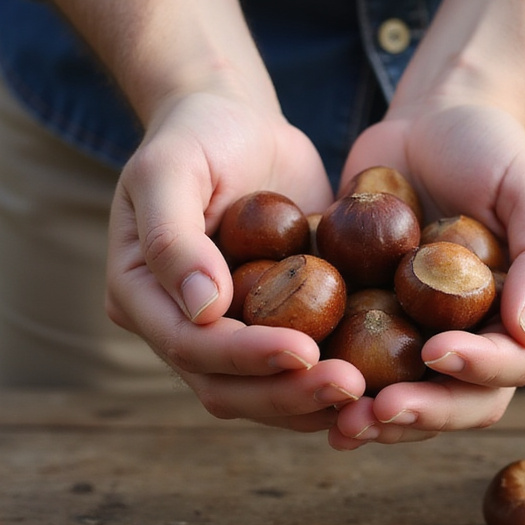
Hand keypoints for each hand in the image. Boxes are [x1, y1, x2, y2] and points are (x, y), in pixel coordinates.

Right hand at [106, 90, 366, 430]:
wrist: (236, 123)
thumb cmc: (195, 135)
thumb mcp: (169, 168)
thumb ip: (173, 236)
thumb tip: (203, 308)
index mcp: (141, 297)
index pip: (190, 346)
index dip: (246, 356)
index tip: (305, 350)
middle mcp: (181, 328)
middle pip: (229, 387)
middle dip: (289, 393)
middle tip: (351, 387)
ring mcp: (229, 333)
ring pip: (267, 392)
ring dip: (315, 401)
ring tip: (372, 396)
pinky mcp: (275, 325)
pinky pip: (302, 368)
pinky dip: (335, 379)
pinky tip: (383, 381)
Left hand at [327, 103, 524, 448]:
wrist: (428, 123)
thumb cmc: (490, 149)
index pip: (514, 363)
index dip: (480, 368)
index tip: (437, 353)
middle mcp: (480, 340)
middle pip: (461, 401)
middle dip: (422, 413)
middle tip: (377, 412)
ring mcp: (426, 338)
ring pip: (411, 400)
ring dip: (378, 420)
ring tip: (340, 426)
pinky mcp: (378, 327)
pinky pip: (361, 370)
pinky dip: (337, 387)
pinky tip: (302, 393)